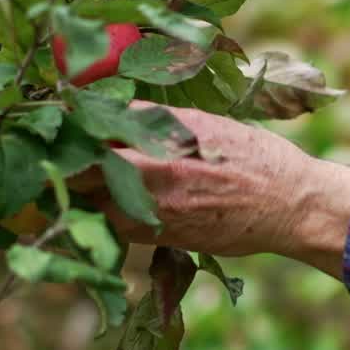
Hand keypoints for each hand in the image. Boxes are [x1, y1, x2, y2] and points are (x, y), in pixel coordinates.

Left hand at [70, 103, 349, 271]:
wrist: (289, 205)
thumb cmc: (255, 158)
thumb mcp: (207, 124)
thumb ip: (158, 121)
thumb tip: (113, 112)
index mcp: (162, 139)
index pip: (91, 133)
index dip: (69, 132)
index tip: (60, 127)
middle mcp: (152, 173)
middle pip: (80, 172)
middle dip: (66, 165)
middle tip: (59, 158)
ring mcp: (153, 210)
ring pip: (91, 203)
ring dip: (83, 193)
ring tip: (82, 183)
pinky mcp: (160, 238)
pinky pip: (115, 227)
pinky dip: (107, 216)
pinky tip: (116, 206)